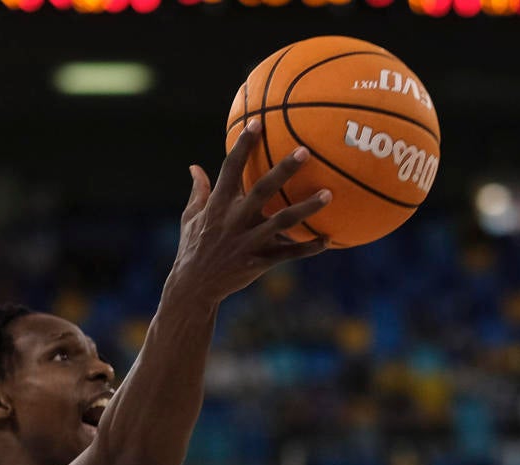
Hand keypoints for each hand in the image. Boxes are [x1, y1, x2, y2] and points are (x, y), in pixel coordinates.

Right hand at [166, 123, 329, 305]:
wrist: (194, 287)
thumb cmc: (193, 248)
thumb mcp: (190, 218)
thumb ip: (198, 191)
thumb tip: (194, 166)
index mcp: (217, 205)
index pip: (230, 169)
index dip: (243, 145)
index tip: (257, 123)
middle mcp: (234, 220)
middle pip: (262, 190)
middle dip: (283, 170)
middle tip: (305, 151)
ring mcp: (248, 241)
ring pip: (282, 221)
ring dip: (306, 208)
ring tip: (329, 194)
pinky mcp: (258, 262)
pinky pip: (288, 254)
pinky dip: (309, 248)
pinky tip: (328, 239)